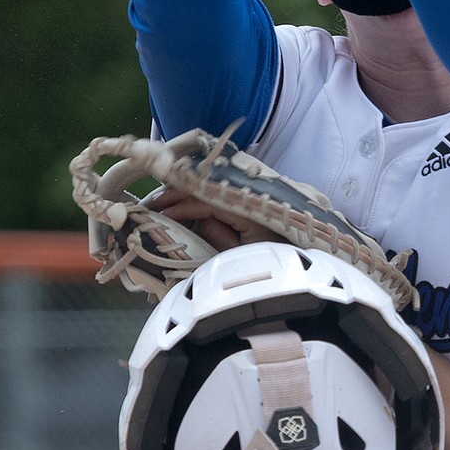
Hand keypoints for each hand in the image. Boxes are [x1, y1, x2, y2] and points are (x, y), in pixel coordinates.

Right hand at [151, 189, 279, 251]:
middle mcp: (252, 197)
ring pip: (216, 186)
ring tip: (169, 195)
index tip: (163, 211)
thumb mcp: (237, 255)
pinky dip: (204, 193)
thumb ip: (217, 235)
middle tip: (158, 199)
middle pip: (211, 186)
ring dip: (192, 190)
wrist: (290, 263)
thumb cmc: (264, 261)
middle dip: (183, 191)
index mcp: (249, 211)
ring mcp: (253, 197)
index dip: (184, 205)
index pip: (209, 201)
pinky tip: (190, 197)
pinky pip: (224, 192)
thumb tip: (198, 219)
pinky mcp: (253, 201)